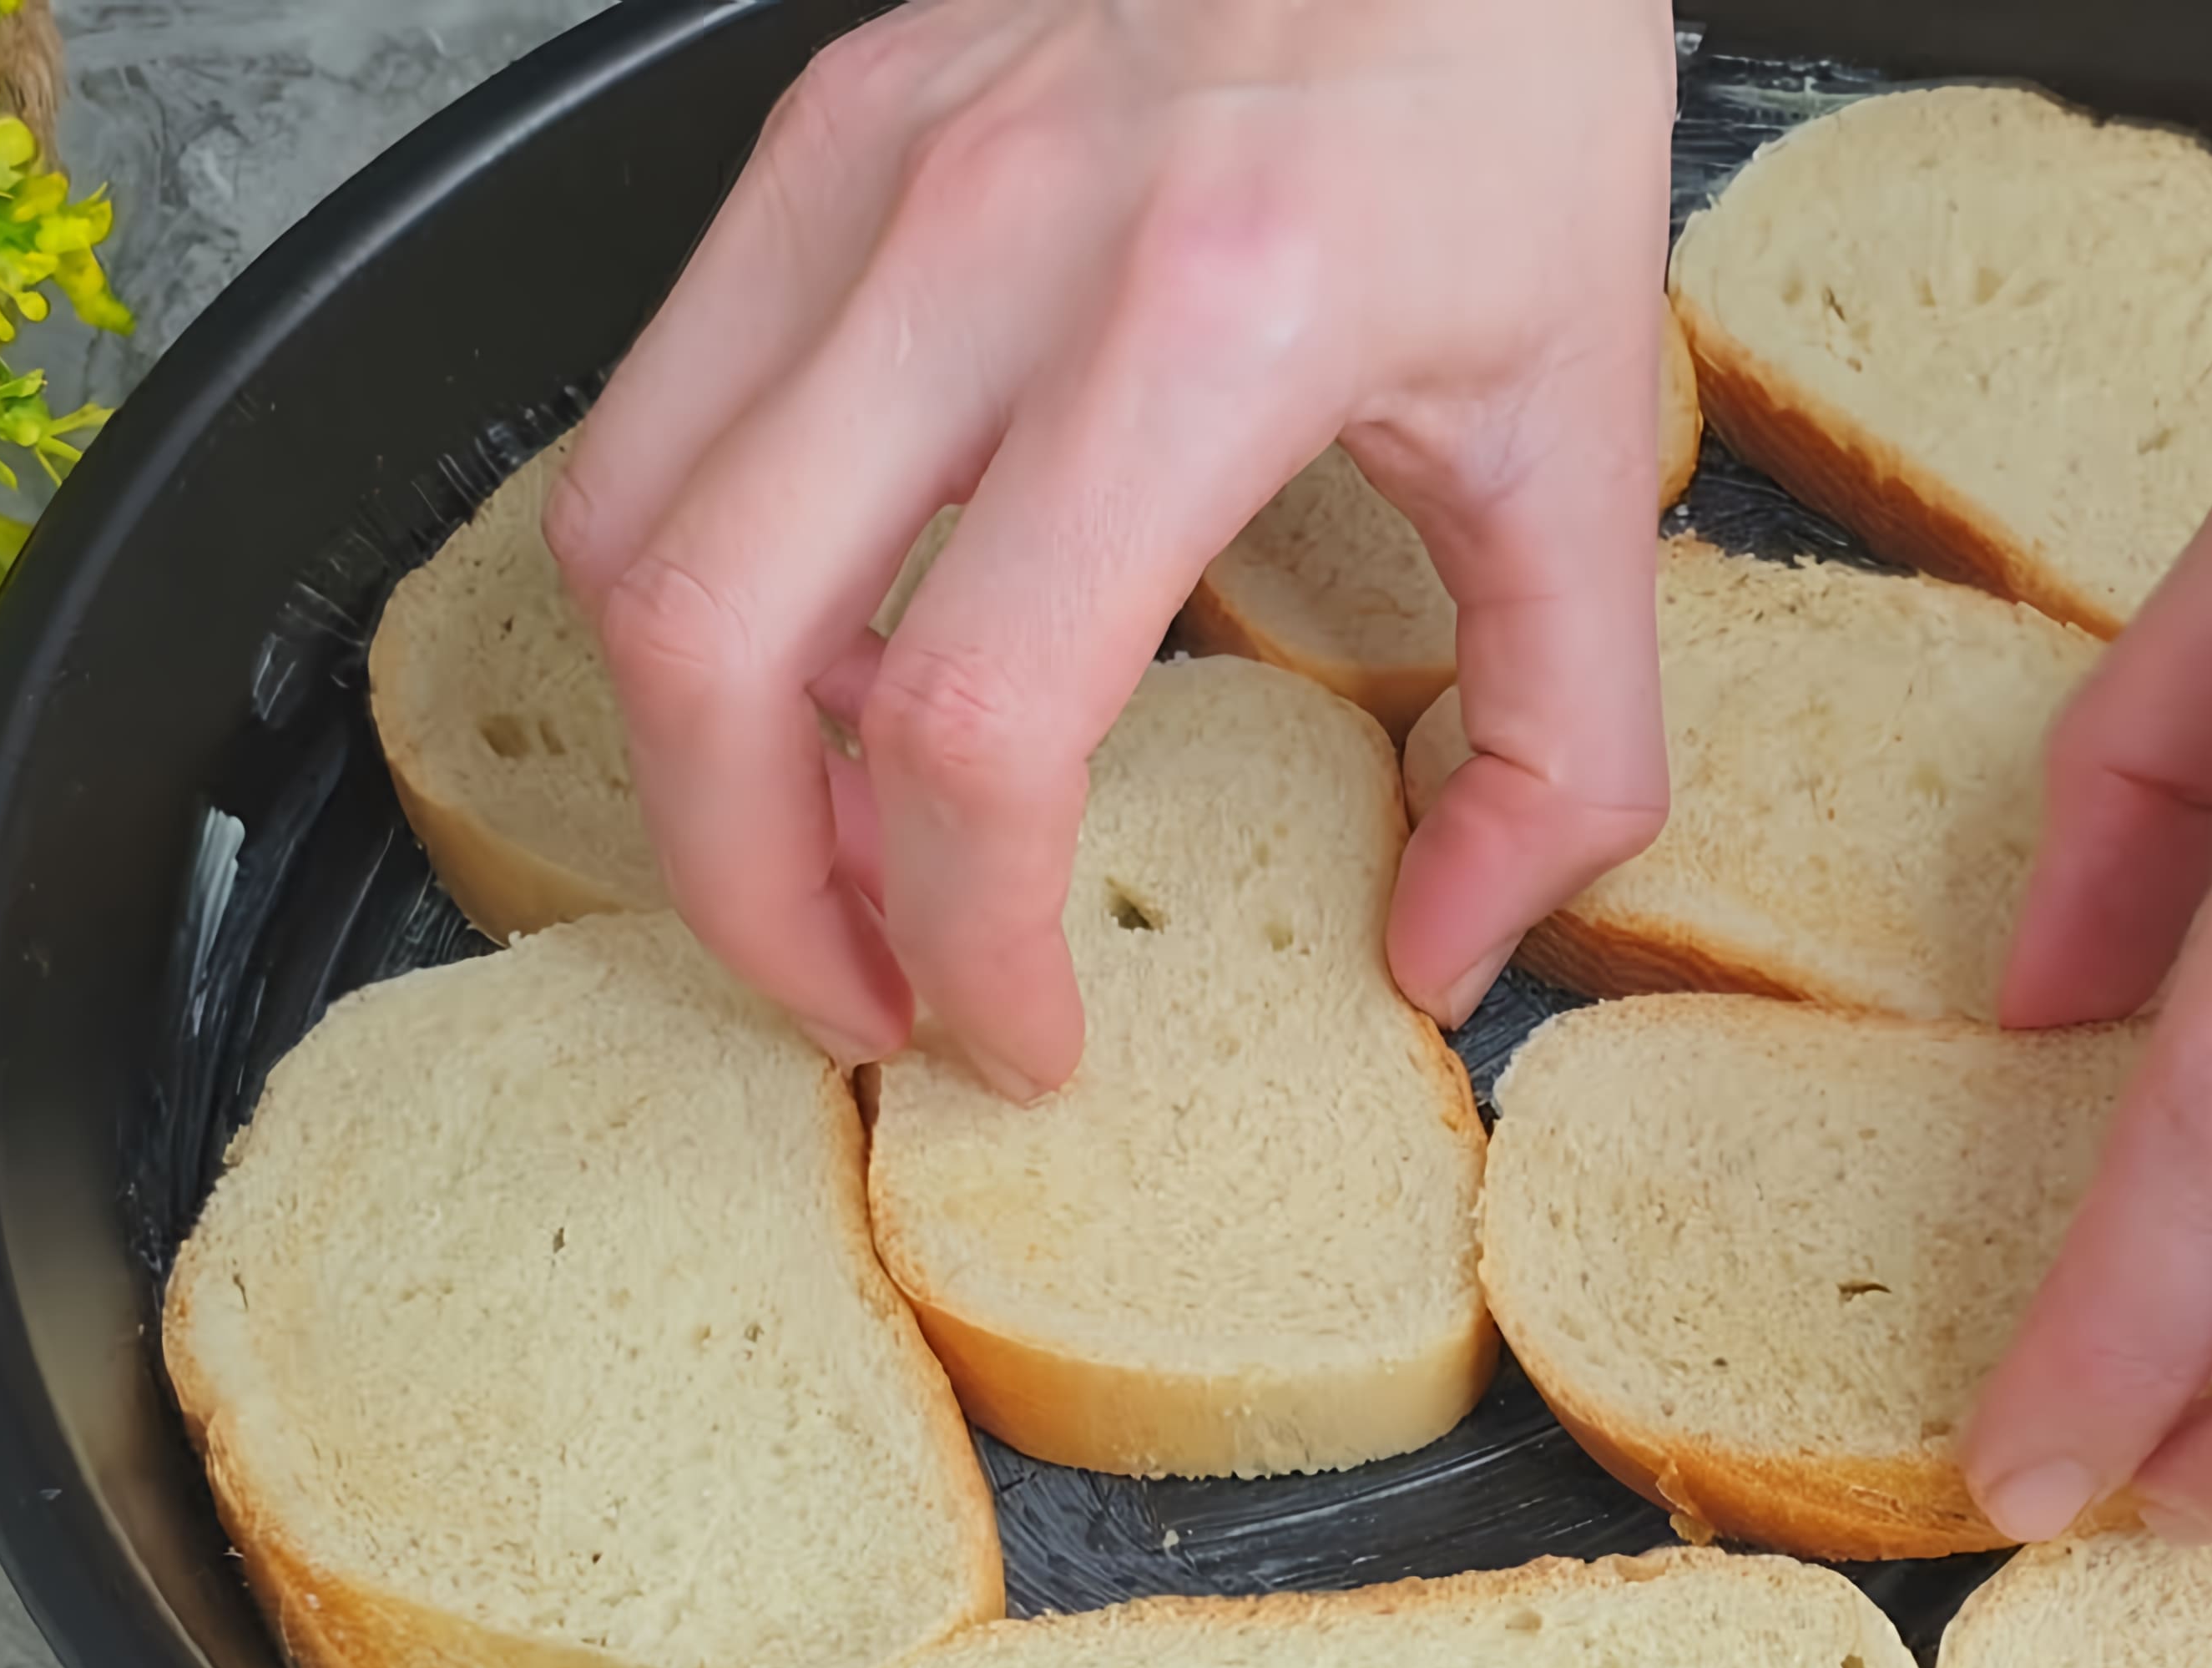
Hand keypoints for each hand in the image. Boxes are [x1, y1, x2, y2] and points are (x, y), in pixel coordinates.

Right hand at [547, 0, 1677, 1090]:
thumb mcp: (1588, 426)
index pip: (973, 722)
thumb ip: (1566, 735)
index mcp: (1202, 328)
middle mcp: (987, 239)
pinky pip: (660, 406)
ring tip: (836, 839)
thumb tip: (1453, 947)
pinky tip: (841, 637)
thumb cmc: (1504, 84)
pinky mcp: (814, 126)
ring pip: (623, 526)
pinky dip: (705, 575)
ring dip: (696, 742)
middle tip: (866, 992)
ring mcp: (866, 167)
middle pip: (706, 643)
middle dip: (755, 891)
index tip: (1018, 1028)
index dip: (966, 938)